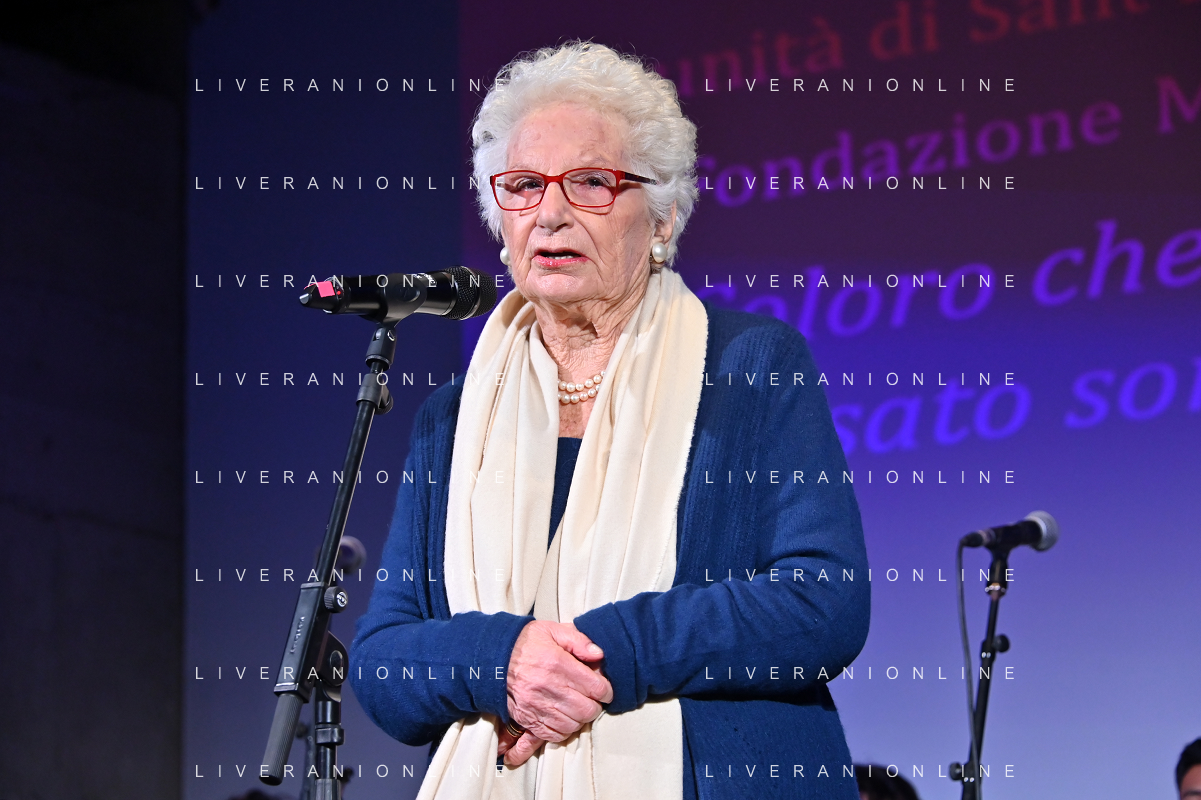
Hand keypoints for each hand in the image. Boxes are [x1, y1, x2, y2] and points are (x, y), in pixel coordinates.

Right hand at [501, 621, 611, 765]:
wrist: (492, 657)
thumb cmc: (525, 642)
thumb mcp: (553, 630)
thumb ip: (579, 640)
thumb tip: (599, 654)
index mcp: (557, 663)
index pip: (595, 687)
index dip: (606, 690)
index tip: (605, 689)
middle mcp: (548, 687)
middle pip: (587, 710)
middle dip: (595, 706)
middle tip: (592, 699)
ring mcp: (536, 706)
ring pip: (572, 725)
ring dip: (580, 719)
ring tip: (578, 708)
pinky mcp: (527, 718)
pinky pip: (553, 734)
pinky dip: (564, 730)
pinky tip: (564, 718)